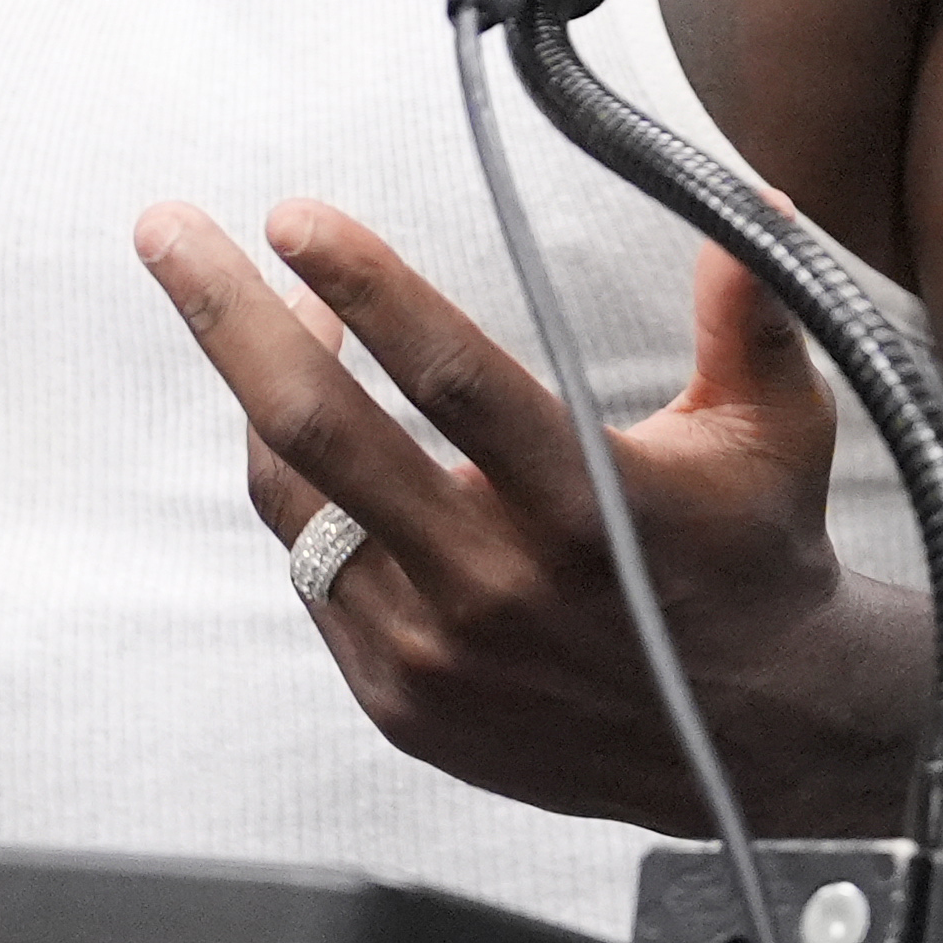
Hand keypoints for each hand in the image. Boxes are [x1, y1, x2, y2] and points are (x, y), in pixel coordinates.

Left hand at [133, 194, 877, 831]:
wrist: (751, 743)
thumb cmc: (754, 559)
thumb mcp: (776, 428)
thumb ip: (749, 308)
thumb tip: (752, 199)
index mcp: (585, 502)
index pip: (449, 376)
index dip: (365, 287)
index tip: (293, 216)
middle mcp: (497, 581)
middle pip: (321, 429)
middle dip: (226, 316)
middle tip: (166, 231)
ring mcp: (436, 652)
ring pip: (296, 501)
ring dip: (257, 390)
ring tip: (256, 311)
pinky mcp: (402, 700)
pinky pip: (313, 573)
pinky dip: (300, 490)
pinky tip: (313, 430)